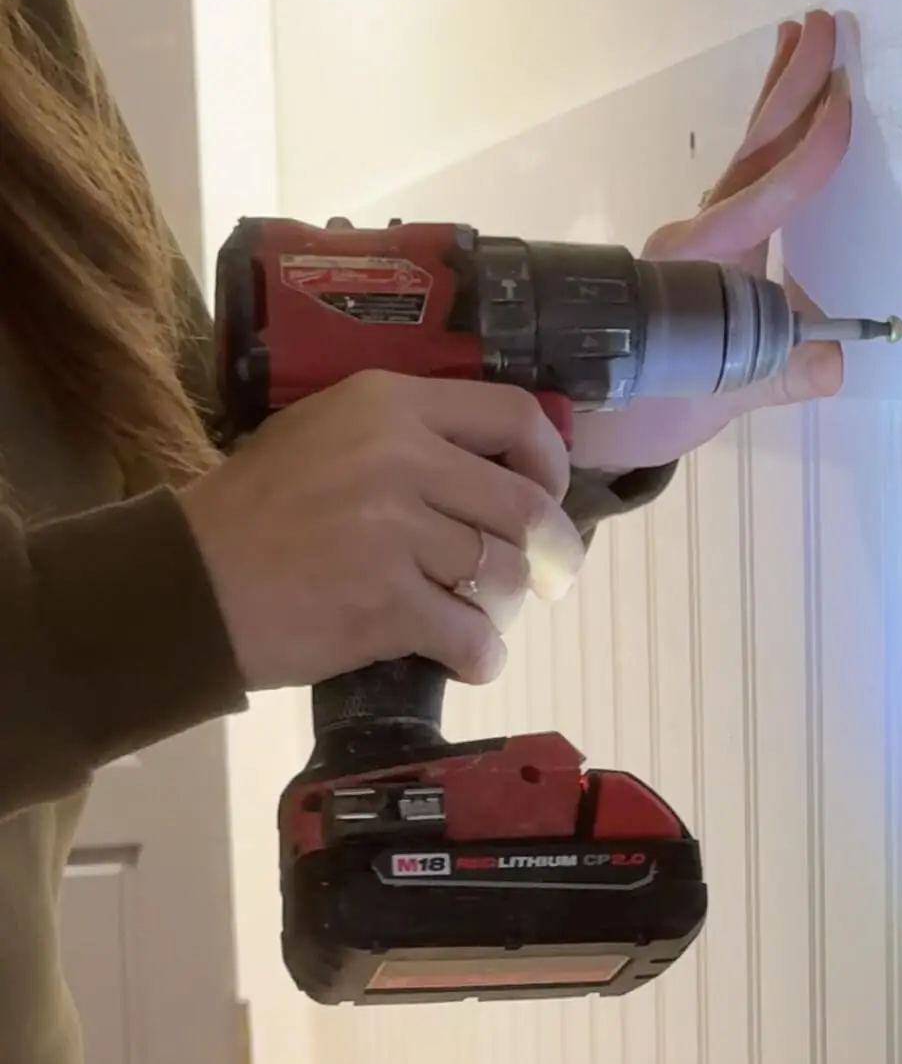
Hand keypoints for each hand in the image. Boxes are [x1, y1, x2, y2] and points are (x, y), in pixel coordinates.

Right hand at [180, 373, 584, 688]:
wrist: (187, 584)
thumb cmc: (251, 510)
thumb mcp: (322, 431)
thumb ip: (404, 435)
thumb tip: (494, 467)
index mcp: (389, 404)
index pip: (516, 416)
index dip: (551, 462)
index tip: (550, 495)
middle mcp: (401, 457)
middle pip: (524, 506)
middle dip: (551, 554)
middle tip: (546, 578)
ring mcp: (394, 533)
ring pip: (505, 575)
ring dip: (507, 607)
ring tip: (484, 616)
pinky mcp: (385, 605)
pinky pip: (473, 636)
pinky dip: (482, 656)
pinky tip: (468, 659)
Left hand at [570, 10, 851, 473]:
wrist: (589, 414)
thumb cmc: (648, 406)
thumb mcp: (715, 399)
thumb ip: (778, 376)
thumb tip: (835, 360)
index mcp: (703, 265)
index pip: (764, 201)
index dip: (805, 159)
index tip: (840, 106)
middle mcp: (698, 239)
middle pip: (753, 154)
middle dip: (789, 90)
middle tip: (823, 25)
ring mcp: (698, 238)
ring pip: (746, 158)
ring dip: (777, 101)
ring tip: (802, 40)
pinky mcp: (700, 248)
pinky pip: (743, 183)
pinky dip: (768, 143)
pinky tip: (784, 122)